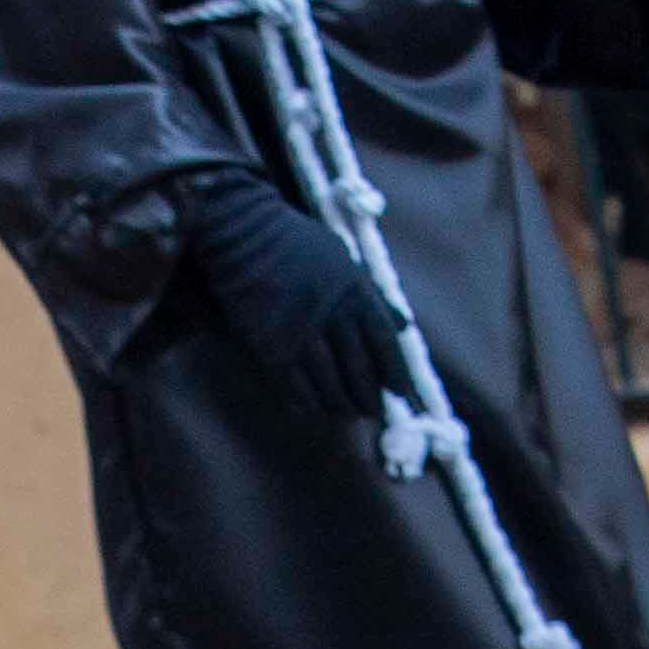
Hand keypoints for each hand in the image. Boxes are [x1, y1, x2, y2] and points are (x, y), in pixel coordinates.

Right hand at [170, 167, 401, 423]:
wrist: (243, 233)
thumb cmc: (296, 243)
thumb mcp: (343, 259)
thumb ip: (373, 294)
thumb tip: (405, 326)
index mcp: (355, 290)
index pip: (384, 341)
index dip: (395, 371)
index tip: (401, 391)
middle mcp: (332, 314)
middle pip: (359, 369)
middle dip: (368, 396)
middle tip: (372, 411)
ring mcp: (301, 332)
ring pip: (328, 384)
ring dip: (340, 405)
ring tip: (346, 415)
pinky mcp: (271, 345)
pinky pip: (293, 387)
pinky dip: (305, 404)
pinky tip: (312, 412)